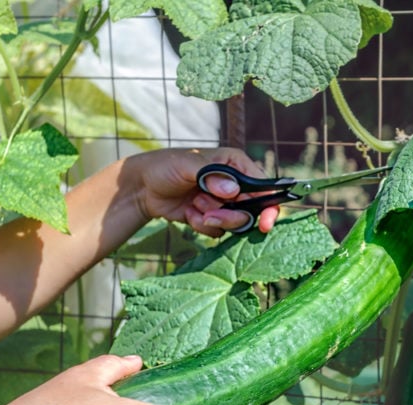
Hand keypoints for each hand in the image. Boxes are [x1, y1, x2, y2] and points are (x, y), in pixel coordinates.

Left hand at [129, 147, 279, 236]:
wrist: (143, 187)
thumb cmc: (165, 166)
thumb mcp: (187, 165)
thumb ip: (211, 175)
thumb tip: (232, 191)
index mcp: (236, 164)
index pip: (264, 186)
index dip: (269, 206)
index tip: (265, 224)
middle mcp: (235, 184)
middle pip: (251, 210)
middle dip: (230, 216)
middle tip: (209, 213)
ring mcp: (224, 202)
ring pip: (235, 223)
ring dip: (213, 220)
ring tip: (194, 209)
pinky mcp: (213, 217)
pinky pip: (218, 231)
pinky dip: (202, 226)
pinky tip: (188, 213)